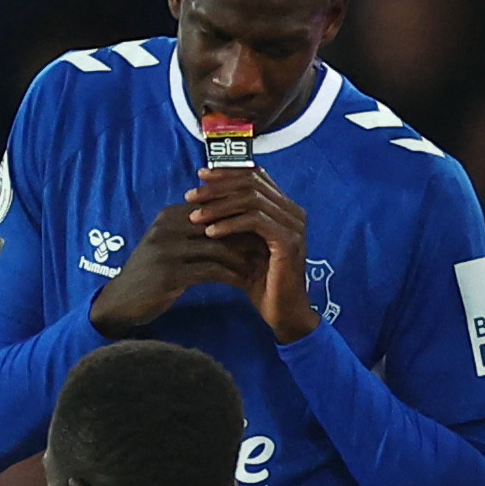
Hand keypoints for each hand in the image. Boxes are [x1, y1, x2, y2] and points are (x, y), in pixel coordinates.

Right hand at [85, 203, 250, 334]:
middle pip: (219, 224)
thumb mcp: (171, 245)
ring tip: (261, 266)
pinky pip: (210, 270)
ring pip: (218, 247)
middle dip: (248, 236)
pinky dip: (231, 275)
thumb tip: (235, 222)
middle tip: (270, 246)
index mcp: (170, 215)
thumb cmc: (152, 274)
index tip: (265, 228)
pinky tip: (245, 282)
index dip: (242, 217)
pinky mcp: (168, 274)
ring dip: (243, 258)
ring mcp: (166, 250)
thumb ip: (196, 232)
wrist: (121, 302)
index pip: (215, 207)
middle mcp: (167, 227)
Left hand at [185, 168, 316, 340]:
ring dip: (219, 206)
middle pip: (252, 182)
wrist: (283, 313)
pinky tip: (210, 232)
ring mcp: (293, 225)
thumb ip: (232, 221)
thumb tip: (201, 201)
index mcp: (284, 208)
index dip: (227, 172)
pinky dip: (230, 223)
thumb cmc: (261, 282)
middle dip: (218, 187)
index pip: (255, 176)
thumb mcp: (243, 246)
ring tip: (195, 216)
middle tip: (191, 196)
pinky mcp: (288, 241)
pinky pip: (255, 221)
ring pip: (251, 199)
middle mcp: (293, 211)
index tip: (200, 176)